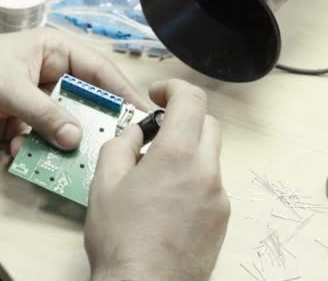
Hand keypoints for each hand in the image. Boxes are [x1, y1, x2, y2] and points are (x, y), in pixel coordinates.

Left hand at [0, 28, 148, 150]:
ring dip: (67, 144)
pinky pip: (41, 142)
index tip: (143, 115)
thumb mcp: (9, 86)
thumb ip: (44, 112)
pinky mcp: (21, 126)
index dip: (122, 91)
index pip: (98, 70)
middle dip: (97, 124)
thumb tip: (76, 139)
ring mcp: (37, 103)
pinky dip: (38, 152)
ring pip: (66, 126)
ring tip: (77, 162)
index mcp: (54, 52)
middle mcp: (51, 77)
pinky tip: (26, 156)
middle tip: (117, 148)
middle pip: (86, 102)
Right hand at [85, 80, 229, 280]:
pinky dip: (193, 178)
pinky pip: (211, 183)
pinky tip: (167, 201)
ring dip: (187, 151)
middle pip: (207, 124)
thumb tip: (136, 134)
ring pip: (209, 155)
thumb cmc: (121, 239)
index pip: (191, 99)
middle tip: (156, 133)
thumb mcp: (104, 183)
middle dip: (183, 119)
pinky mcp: (222, 218)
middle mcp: (206, 171)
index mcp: (176, 155)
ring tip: (155, 174)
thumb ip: (120, 145)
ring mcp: (219, 197)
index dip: (173, 88)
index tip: (158, 94)